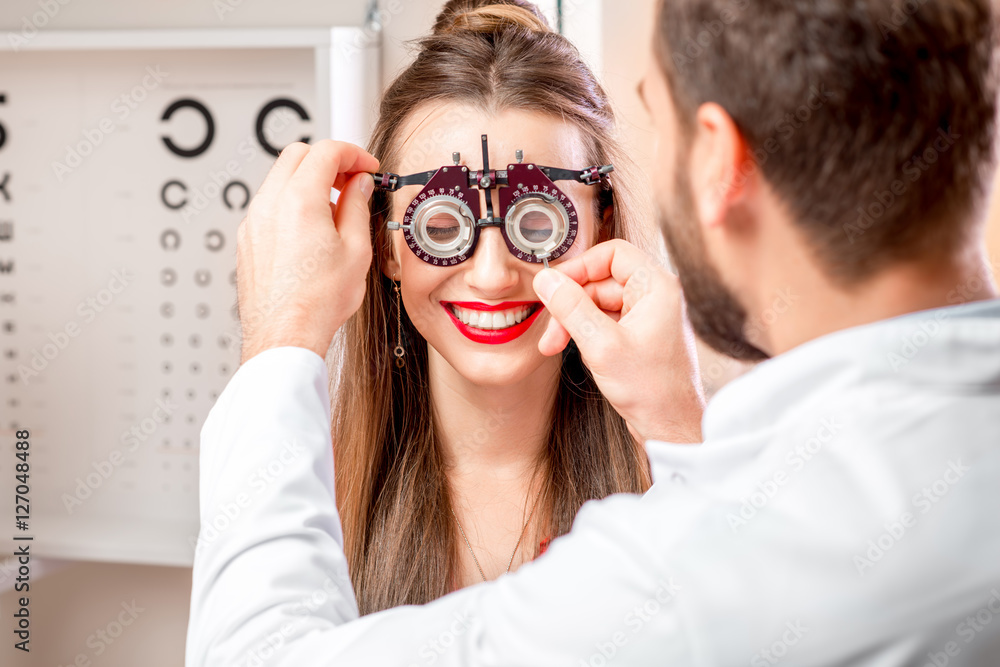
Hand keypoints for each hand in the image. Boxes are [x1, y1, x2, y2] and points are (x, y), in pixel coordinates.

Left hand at [236, 140, 378, 364]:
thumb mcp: (356, 249)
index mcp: (299, 200)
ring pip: (279, 178)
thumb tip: (359, 186)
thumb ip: (357, 206)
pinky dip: (291, 202)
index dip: (353, 153)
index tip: (367, 167)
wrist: (285, 334)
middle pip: (297, 155)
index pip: (326, 151)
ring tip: (334, 208)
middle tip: (352, 180)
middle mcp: (269, 204)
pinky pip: (269, 204)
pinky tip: (312, 228)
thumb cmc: (317, 302)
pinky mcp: (247, 239)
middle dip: (328, 160)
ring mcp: (253, 221)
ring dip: (308, 181)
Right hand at [532, 240, 705, 443]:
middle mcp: (655, 297)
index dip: (579, 267)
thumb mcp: (601, 345)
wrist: (672, 429)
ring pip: (598, 303)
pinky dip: (585, 334)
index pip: (612, 254)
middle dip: (570, 303)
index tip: (555, 285)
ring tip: (555, 345)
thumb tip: (547, 280)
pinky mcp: (638, 336)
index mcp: (658, 287)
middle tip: (551, 327)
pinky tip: (577, 352)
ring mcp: (647, 316)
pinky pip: (604, 321)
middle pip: (600, 280)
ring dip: (573, 321)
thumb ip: (571, 307)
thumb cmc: (654, 392)